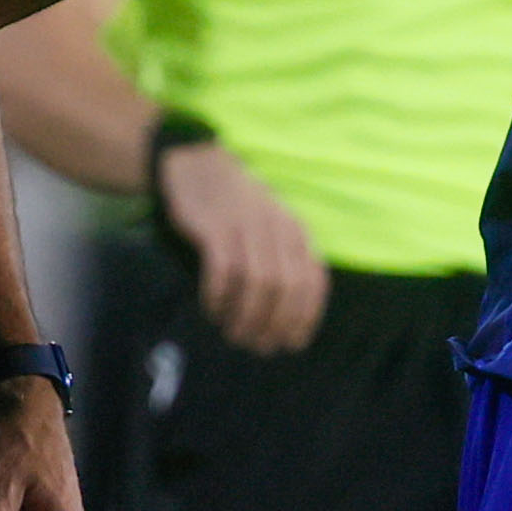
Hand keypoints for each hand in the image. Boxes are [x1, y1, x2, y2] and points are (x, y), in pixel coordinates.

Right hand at [158, 142, 327, 353]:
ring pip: (256, 285)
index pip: (312, 282)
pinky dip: (218, 297)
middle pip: (286, 289)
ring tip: (234, 333)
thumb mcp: (273, 225)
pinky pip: (222, 272)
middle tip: (257, 345)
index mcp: (296, 231)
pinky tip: (211, 309)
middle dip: (274, 325)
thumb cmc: (238, 206)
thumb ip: (286, 259)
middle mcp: (277, 229)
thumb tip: (289, 315)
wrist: (198, 165)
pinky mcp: (215, 228)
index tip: (291, 342)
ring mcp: (246, 227)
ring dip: (246, 317)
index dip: (305, 317)